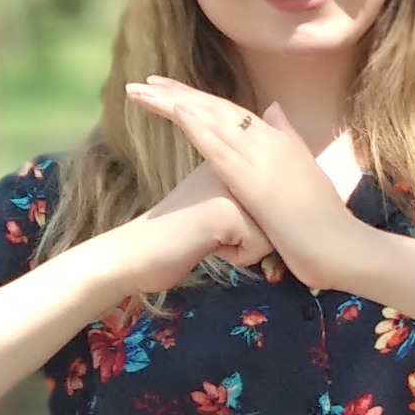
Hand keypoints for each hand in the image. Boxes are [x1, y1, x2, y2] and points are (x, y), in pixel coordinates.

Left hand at [126, 77, 365, 288]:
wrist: (340, 245)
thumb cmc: (324, 220)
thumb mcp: (305, 173)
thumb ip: (288, 140)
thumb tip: (273, 109)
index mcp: (280, 142)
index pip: (233, 113)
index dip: (200, 99)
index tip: (170, 90)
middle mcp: (271, 141)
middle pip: (218, 110)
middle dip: (180, 94)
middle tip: (146, 82)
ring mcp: (264, 157)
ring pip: (214, 121)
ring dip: (178, 103)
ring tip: (148, 90)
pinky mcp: (254, 179)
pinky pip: (220, 147)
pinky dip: (198, 126)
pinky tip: (177, 110)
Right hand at [126, 163, 275, 290]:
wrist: (137, 253)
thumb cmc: (180, 234)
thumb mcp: (216, 203)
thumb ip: (244, 191)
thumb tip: (277, 200)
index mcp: (230, 157)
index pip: (271, 192)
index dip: (252, 217)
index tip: (224, 218)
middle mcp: (234, 163)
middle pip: (275, 212)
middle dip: (251, 233)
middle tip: (212, 229)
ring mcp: (231, 184)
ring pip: (271, 229)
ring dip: (244, 246)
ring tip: (209, 236)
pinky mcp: (228, 211)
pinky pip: (259, 247)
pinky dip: (237, 256)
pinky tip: (207, 244)